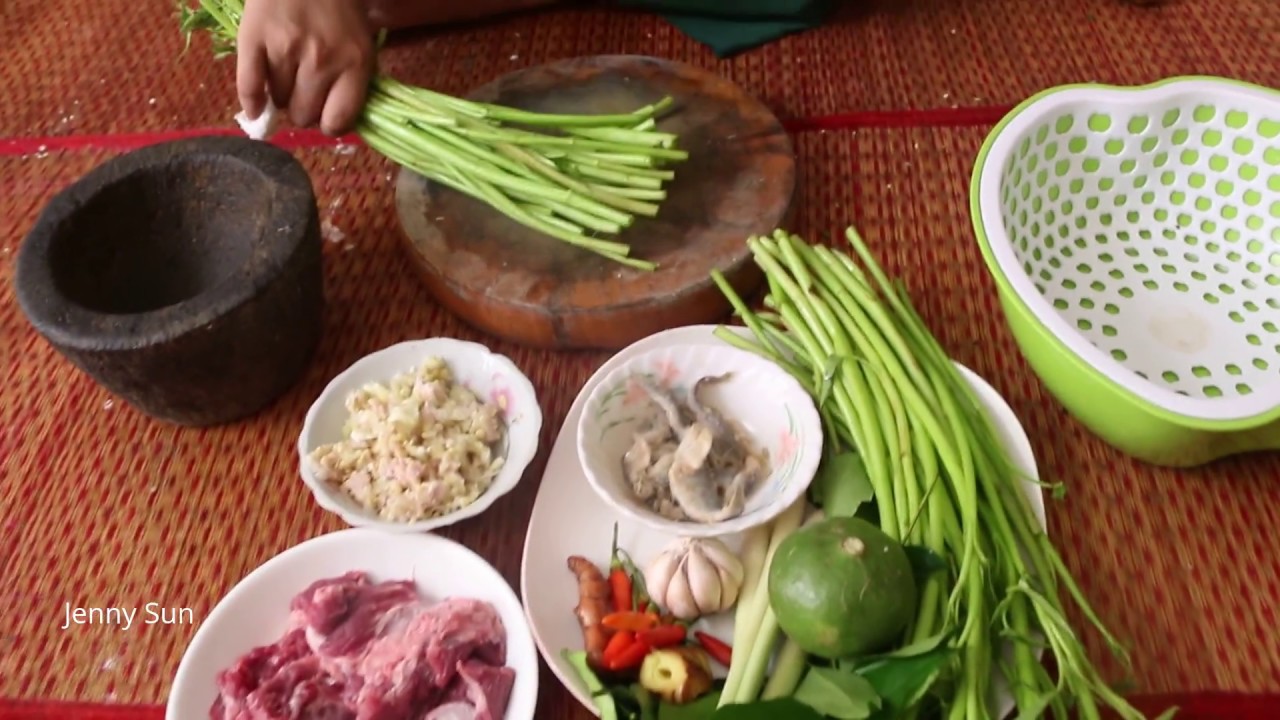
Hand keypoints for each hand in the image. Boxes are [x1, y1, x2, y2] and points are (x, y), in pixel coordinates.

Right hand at [236, 0, 374, 135]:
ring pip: (278, 101)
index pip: (339, 120)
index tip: (325, 116)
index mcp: (355, 63)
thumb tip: (333, 121)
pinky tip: (255, 106)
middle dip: (304, 109)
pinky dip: (250, 101)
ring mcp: (286, 50)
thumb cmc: (338, 6)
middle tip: (303, 93)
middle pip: (305, 115)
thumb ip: (353, 79)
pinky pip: (249, 86)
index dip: (330, 123)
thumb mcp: (360, 42)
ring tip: (286, 77)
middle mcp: (322, 61)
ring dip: (281, 96)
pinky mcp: (254, 39)